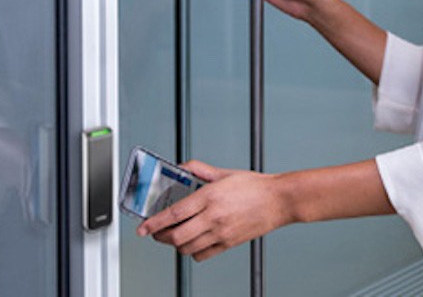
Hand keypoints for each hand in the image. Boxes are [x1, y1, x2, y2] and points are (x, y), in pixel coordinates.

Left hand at [136, 160, 286, 261]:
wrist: (279, 200)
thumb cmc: (256, 186)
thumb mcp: (225, 173)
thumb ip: (199, 170)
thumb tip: (181, 168)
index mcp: (210, 196)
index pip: (173, 213)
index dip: (153, 222)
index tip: (142, 227)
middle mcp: (214, 217)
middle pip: (176, 236)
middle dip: (160, 236)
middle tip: (156, 232)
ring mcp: (221, 232)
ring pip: (186, 247)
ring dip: (175, 244)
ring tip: (174, 235)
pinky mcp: (228, 243)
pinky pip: (202, 255)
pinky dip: (192, 251)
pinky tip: (193, 242)